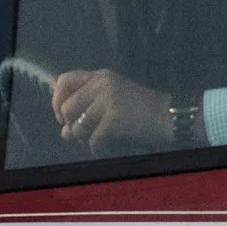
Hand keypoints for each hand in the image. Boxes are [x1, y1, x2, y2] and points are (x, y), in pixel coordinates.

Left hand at [49, 68, 175, 153]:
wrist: (169, 116)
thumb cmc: (142, 111)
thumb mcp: (113, 103)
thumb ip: (86, 112)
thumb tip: (64, 133)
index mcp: (101, 76)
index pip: (64, 80)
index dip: (57, 100)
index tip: (62, 116)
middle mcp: (102, 84)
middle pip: (67, 108)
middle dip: (71, 126)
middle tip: (83, 134)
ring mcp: (108, 100)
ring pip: (77, 127)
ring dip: (85, 139)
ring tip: (99, 139)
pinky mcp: (114, 118)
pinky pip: (94, 140)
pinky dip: (99, 148)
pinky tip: (109, 147)